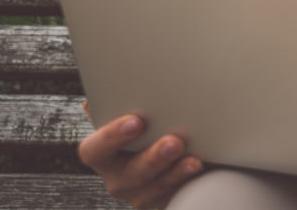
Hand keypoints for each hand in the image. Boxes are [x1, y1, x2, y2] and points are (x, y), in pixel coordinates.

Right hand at [78, 107, 202, 208]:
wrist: (180, 152)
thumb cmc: (153, 127)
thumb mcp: (138, 115)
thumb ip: (119, 105)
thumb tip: (95, 98)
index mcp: (104, 155)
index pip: (94, 150)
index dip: (111, 137)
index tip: (136, 121)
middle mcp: (119, 178)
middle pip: (130, 173)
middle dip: (154, 158)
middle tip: (174, 142)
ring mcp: (141, 195)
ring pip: (156, 188)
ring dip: (176, 173)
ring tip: (194, 160)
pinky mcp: (163, 203)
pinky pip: (175, 197)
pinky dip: (189, 183)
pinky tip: (203, 171)